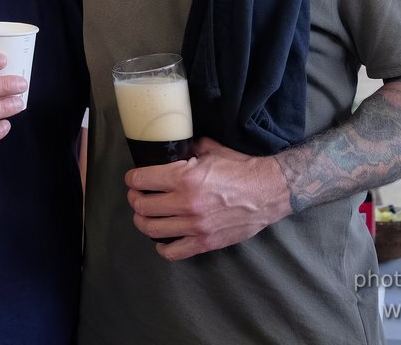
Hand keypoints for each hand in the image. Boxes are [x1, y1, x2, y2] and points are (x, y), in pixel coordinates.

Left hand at [124, 137, 289, 259]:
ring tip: (146, 215)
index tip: (133, 179)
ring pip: (151, 229)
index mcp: (184, 178)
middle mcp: (186, 203)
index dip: (132, 179)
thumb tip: (172, 148)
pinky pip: (173, 252)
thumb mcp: (210, 150)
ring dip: (143, 221)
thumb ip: (187, 150)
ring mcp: (195, 226)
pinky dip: (162, 246)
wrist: (268, 191)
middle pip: (142, 206)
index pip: (141, 180)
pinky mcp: (205, 242)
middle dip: (135, 199)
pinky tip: (162, 238)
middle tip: (137, 195)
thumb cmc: (240, 168)